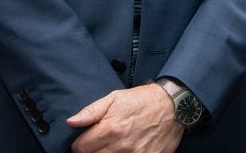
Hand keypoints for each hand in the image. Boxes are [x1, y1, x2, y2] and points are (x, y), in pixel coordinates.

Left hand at [65, 84, 183, 152]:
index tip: (86, 140)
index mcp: (110, 128)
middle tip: (100, 143)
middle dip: (93, 151)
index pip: (80, 148)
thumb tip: (71, 122)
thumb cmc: (143, 100)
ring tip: (114, 146)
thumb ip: (91, 111)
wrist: (173, 105)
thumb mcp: (115, 98)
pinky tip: (126, 150)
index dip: (81, 143)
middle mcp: (121, 145)